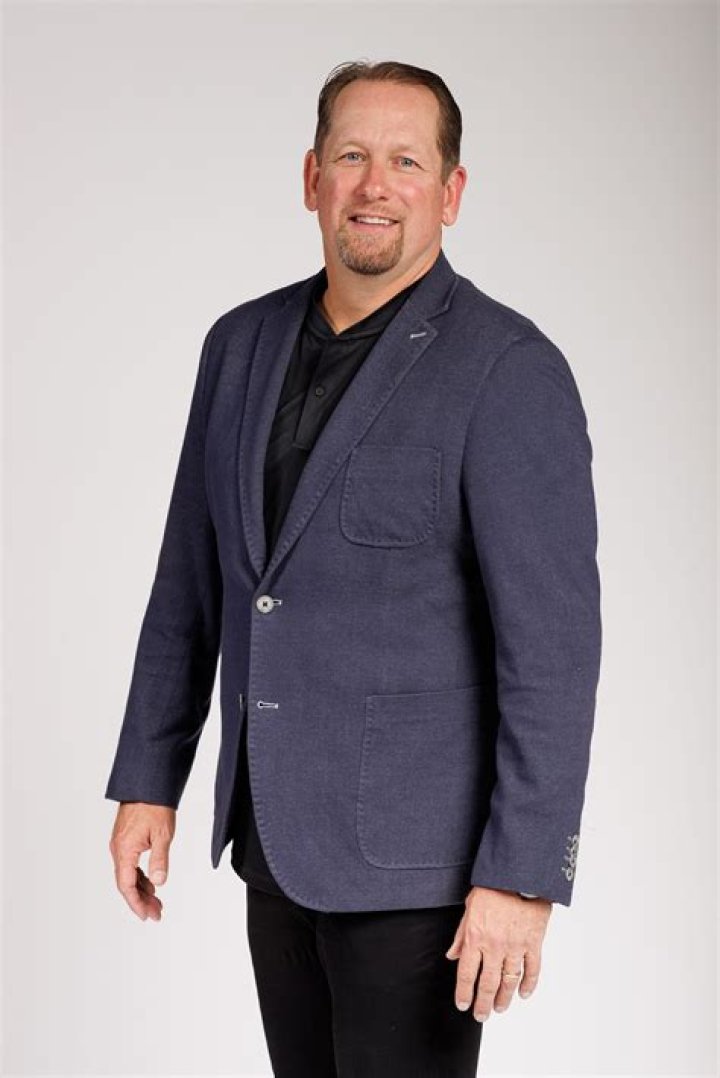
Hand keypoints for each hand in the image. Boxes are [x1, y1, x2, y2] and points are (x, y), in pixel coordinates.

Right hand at [108, 802, 175, 921]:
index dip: (136, 903)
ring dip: (141, 890)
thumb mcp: (162, 834)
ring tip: (157, 902)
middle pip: (126, 883)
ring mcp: (120, 845)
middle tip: (156, 913)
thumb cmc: (155, 806)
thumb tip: (159, 882)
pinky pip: (129, 865)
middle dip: (141, 901)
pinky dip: (140, 877)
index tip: (147, 915)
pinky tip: (152, 884)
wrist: (147, 785)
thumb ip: (159, 860)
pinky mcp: (125, 840)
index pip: (126, 885)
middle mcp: (118, 849)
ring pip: (128, 875)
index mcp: (124, 850)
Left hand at [445, 886, 551, 1020]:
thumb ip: (460, 935)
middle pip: (487, 983)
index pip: (466, 973)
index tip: (463, 1005)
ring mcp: (515, 946)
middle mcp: (494, 946)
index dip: (464, 992)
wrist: (518, 874)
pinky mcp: (533, 942)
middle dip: (483, 1003)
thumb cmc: (492, 888)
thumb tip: (452, 955)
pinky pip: (532, 970)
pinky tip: (524, 994)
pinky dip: (529, 985)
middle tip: (481, 1016)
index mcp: (475, 937)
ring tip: (499, 1008)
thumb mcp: (469, 908)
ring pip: (509, 981)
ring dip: (504, 998)